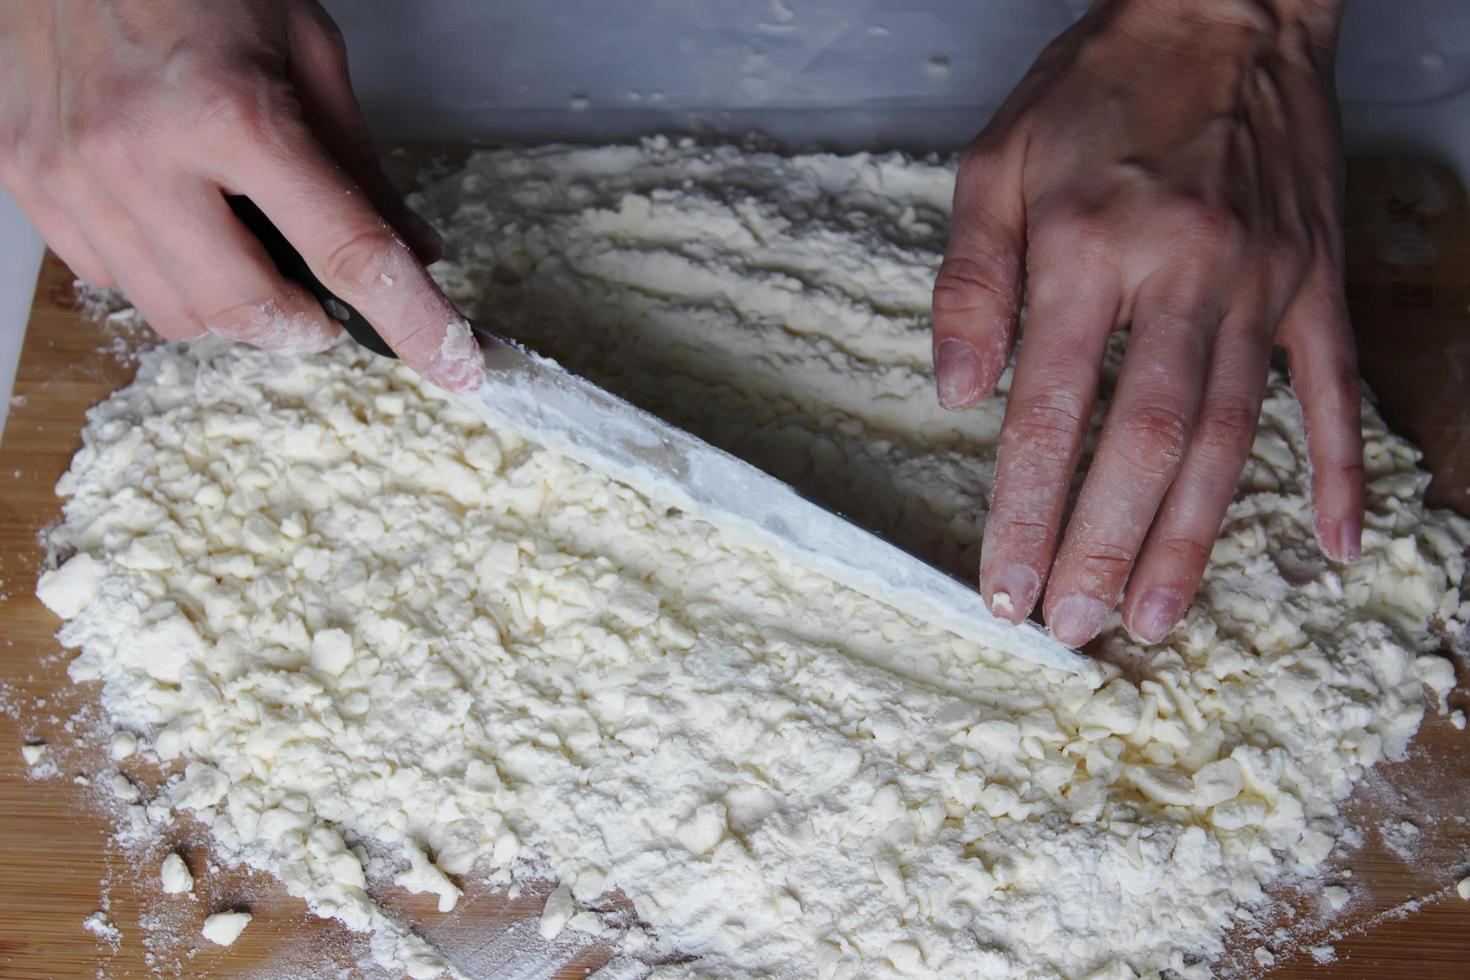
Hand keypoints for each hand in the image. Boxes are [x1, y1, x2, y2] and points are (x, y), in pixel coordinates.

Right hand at [0, 0, 483, 390]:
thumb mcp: (305, 48)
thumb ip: (359, 163)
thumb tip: (413, 253)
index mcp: (233, 112)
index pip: (346, 253)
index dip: (413, 322)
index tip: (456, 365)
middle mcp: (143, 154)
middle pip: (249, 311)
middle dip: (307, 326)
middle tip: (328, 304)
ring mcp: (73, 175)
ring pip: (178, 314)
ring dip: (235, 305)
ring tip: (244, 241)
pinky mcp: (28, 184)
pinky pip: (113, 281)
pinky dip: (163, 273)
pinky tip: (177, 217)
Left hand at [932, 0, 1360, 646]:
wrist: (1223, 6)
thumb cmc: (1097, 87)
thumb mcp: (996, 164)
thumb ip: (970, 282)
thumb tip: (955, 396)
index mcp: (1091, 249)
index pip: (1051, 409)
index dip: (1028, 510)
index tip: (1007, 586)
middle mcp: (1183, 275)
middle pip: (1144, 441)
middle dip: (1105, 546)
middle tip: (1077, 628)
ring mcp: (1261, 282)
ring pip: (1229, 433)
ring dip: (1192, 534)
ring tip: (1159, 616)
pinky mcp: (1315, 279)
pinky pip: (1335, 386)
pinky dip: (1339, 468)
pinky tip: (1337, 544)